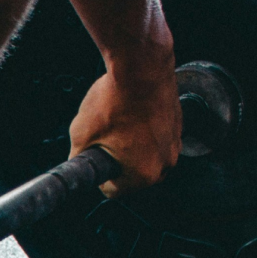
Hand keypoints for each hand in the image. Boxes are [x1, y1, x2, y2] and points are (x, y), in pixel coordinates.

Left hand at [68, 55, 181, 196]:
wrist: (142, 67)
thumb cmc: (114, 100)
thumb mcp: (82, 134)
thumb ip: (78, 157)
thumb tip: (77, 162)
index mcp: (143, 174)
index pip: (112, 190)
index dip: (97, 174)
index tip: (93, 158)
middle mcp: (165, 164)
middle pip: (132, 175)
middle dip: (116, 161)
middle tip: (104, 138)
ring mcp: (175, 144)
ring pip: (146, 156)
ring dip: (132, 146)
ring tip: (119, 123)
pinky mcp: (179, 126)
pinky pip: (157, 139)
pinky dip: (145, 131)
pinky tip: (132, 113)